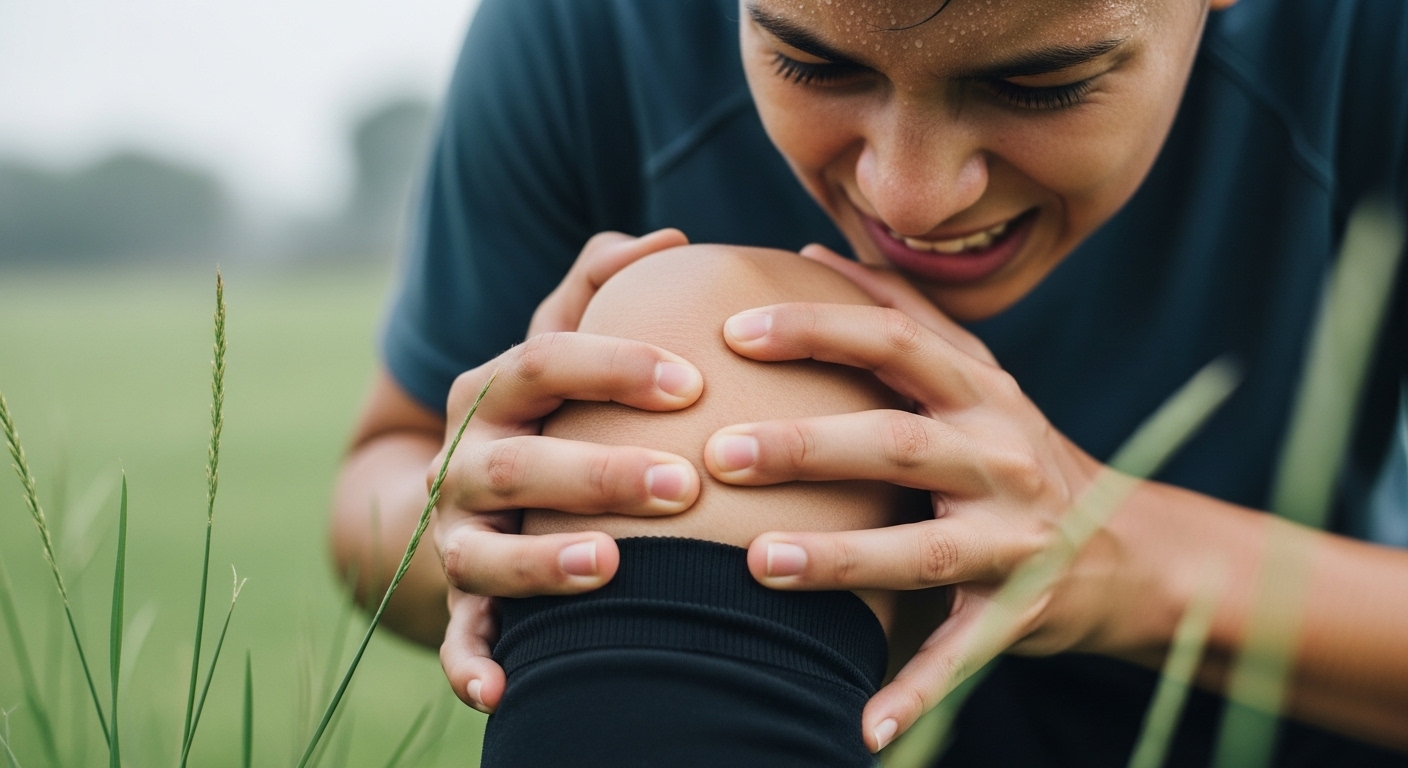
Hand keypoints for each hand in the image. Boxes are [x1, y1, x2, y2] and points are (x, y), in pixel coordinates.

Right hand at [435, 229, 697, 712]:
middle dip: (598, 473)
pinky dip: (472, 665)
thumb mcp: (563, 342)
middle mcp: (465, 460)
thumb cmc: (549, 407)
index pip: (543, 362)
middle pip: (520, 464)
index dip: (613, 367)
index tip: (693, 382)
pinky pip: (460, 638)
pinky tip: (506, 692)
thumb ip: (603, 285)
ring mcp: (458, 535)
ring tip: (609, 567)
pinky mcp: (462, 600)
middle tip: (685, 486)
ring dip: (540, 563)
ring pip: (483, 553)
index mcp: (493, 389)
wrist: (475, 494)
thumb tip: (672, 237)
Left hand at [705, 245, 1106, 751]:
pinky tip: (858, 728)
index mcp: (981, 391)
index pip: (895, 341)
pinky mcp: (1022, 614)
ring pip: (925, 549)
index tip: (731, 330)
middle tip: (719, 454)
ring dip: (843, 559)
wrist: (1129, 550)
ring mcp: (1017, 539)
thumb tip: (811, 251)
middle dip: (808, 446)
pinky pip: (962, 657)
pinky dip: (914, 693)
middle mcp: (1004, 456)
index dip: (818, 328)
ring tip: (760, 565)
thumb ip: (902, 313)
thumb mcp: (976, 376)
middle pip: (898, 442)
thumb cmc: (1019, 449)